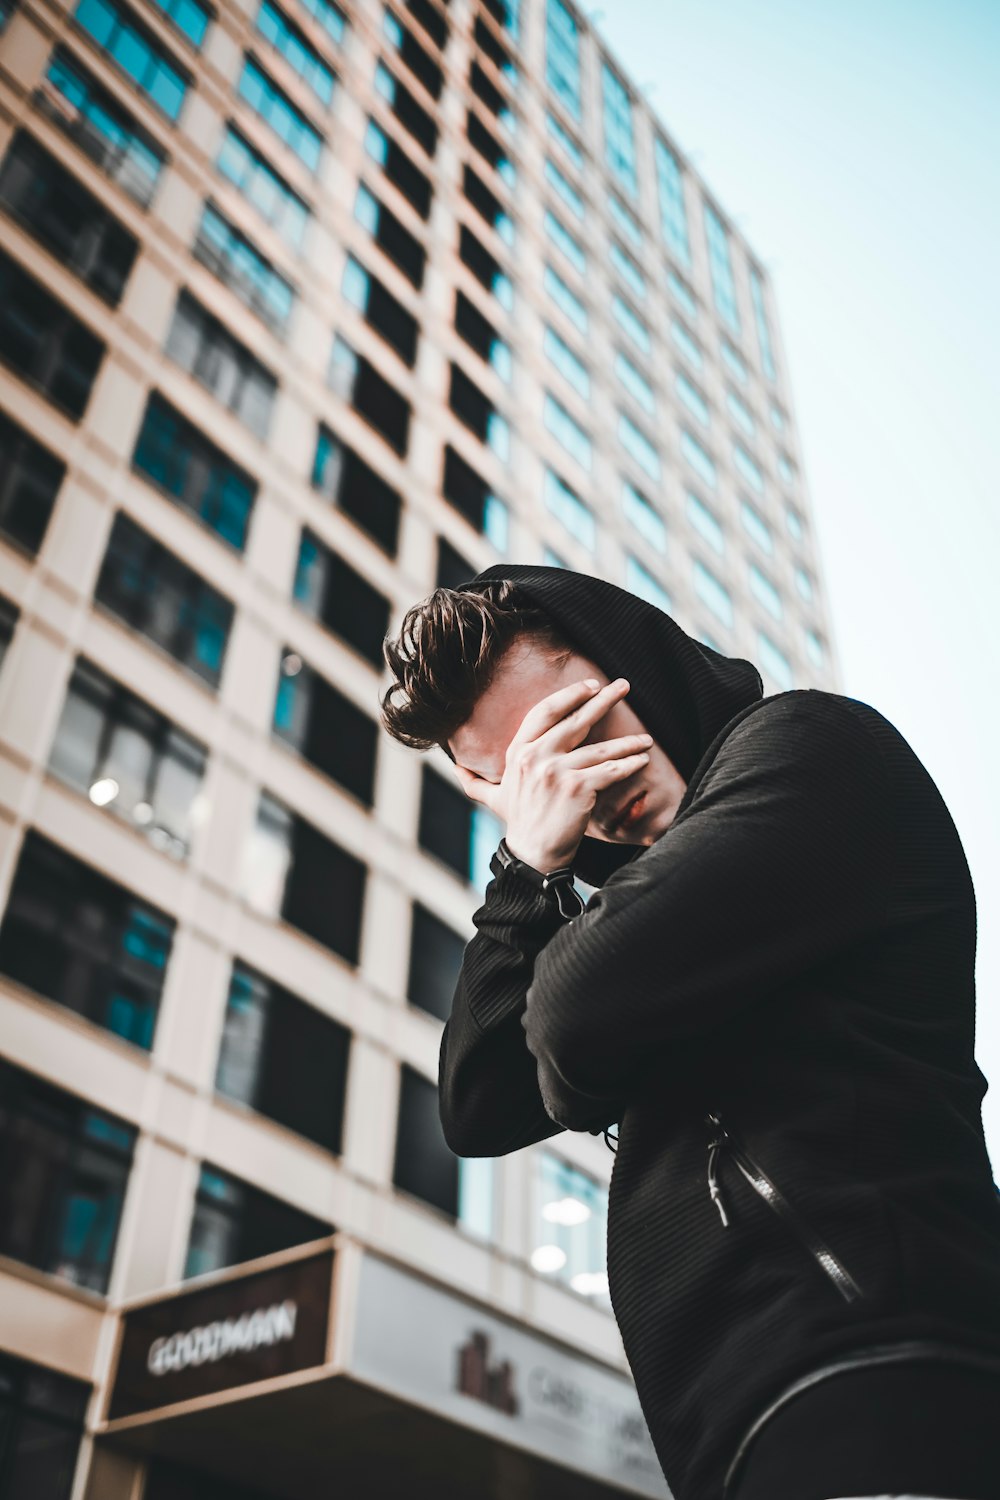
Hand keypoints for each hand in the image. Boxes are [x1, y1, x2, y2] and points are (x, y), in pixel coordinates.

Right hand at [450, 677, 651, 870]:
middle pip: (576, 721)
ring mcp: (557, 771)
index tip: (590, 687)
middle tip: (623, 686)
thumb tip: (454, 768)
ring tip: (645, 738)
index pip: (545, 712)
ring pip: (599, 749)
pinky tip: (642, 760)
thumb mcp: (491, 799)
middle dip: (603, 700)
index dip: (569, 696)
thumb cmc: (517, 824)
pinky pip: (610, 770)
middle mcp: (536, 757)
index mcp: (518, 752)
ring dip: (627, 742)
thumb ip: (473, 781)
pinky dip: (628, 765)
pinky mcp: (578, 788)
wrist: (532, 856)